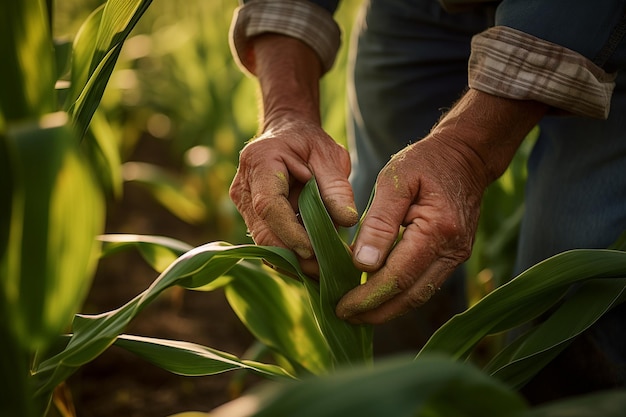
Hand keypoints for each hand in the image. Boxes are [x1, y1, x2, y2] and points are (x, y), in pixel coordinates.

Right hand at [229, 119, 358, 275]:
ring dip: (292, 260)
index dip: (289, 231)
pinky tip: (312, 263)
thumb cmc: (309, 142)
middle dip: (294, 255)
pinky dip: (290, 255)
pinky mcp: (251, 218)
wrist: (287, 134)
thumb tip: (348, 222)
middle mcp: (244, 186)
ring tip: (323, 271)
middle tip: (325, 271)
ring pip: (264, 243)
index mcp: (260, 162)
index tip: (313, 250)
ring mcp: (243, 204)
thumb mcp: (329, 155)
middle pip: (263, 231)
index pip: (268, 205)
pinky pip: (268, 242)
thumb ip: (336, 187)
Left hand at [336, 134, 486, 323]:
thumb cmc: (425, 163)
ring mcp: (457, 256)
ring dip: (387, 308)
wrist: (464, 157)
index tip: (341, 306)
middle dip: (375, 312)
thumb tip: (361, 263)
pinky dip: (400, 294)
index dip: (368, 297)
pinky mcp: (453, 257)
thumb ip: (378, 223)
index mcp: (438, 230)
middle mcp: (453, 250)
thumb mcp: (395, 181)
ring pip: (419, 295)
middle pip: (410, 296)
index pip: (398, 277)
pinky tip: (377, 295)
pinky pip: (424, 283)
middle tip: (343, 316)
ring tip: (356, 312)